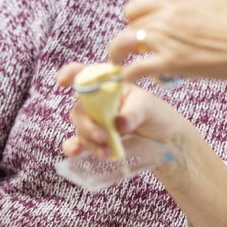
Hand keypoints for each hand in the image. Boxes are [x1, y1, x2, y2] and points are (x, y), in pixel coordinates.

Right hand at [58, 62, 190, 159]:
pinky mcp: (95, 140)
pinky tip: (77, 152)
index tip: (62, 82)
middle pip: (79, 108)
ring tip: (105, 151)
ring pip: (80, 127)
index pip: (84, 74)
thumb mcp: (148, 107)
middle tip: (102, 136)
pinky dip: (73, 147)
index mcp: (107, 85)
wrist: (163, 137)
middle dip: (86, 123)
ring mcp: (94, 121)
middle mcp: (96, 102)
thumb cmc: (154, 113)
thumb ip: (133, 112)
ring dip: (88, 140)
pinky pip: (77, 142)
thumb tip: (118, 125)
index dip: (70, 74)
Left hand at [106, 0, 226, 85]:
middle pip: (129, 24)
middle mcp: (166, 15)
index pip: (137, 6)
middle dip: (127, 38)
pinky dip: (127, 75)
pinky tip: (128, 80)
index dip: (135, 20)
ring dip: (116, 54)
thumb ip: (183, 0)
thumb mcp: (210, 1)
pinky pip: (135, 68)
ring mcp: (166, 38)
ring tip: (117, 64)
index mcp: (176, 0)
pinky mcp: (170, 62)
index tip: (138, 30)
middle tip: (128, 50)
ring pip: (123, 43)